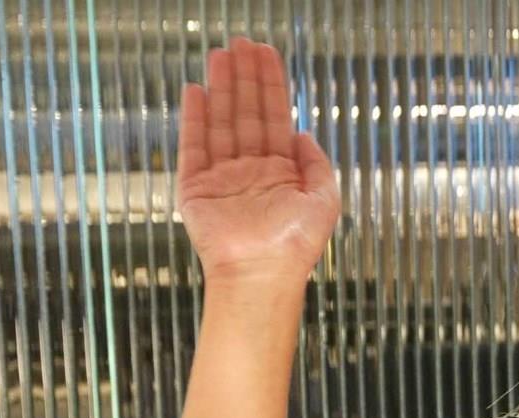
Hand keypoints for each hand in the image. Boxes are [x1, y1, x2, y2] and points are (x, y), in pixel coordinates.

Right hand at [176, 37, 339, 285]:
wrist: (263, 272)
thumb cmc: (295, 245)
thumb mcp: (324, 200)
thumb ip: (318, 164)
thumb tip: (304, 135)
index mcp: (280, 172)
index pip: (274, 117)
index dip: (270, 85)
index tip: (265, 55)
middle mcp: (250, 170)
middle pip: (245, 112)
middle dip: (244, 77)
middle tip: (241, 43)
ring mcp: (222, 177)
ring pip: (221, 121)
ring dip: (221, 87)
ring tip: (220, 55)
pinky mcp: (196, 187)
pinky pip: (194, 145)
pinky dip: (195, 118)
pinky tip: (197, 91)